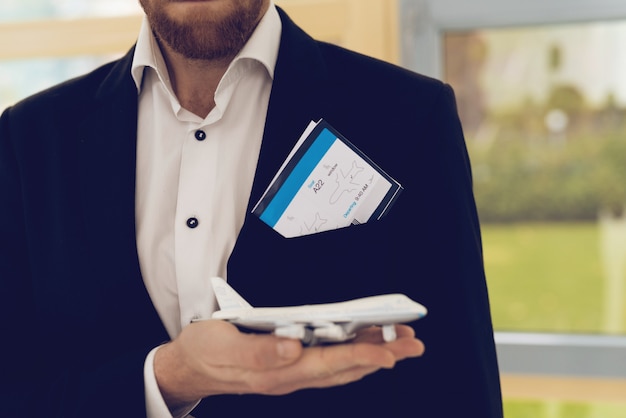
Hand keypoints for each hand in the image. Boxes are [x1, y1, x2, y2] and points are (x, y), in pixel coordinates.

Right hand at [153, 320, 423, 408]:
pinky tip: (361, 345)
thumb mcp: (225, 346)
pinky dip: (350, 354)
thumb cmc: (204, 352)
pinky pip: (327, 362)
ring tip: (398, 342)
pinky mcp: (286, 365)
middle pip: (344, 367)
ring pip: (340, 366)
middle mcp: (290, 375)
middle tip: (413, 343)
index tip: (390, 353)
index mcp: (277, 371)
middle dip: (381, 356)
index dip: (362, 357)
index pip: (329, 365)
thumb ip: (260, 351)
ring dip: (371, 354)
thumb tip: (295, 348)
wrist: (187, 366)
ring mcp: (290, 372)